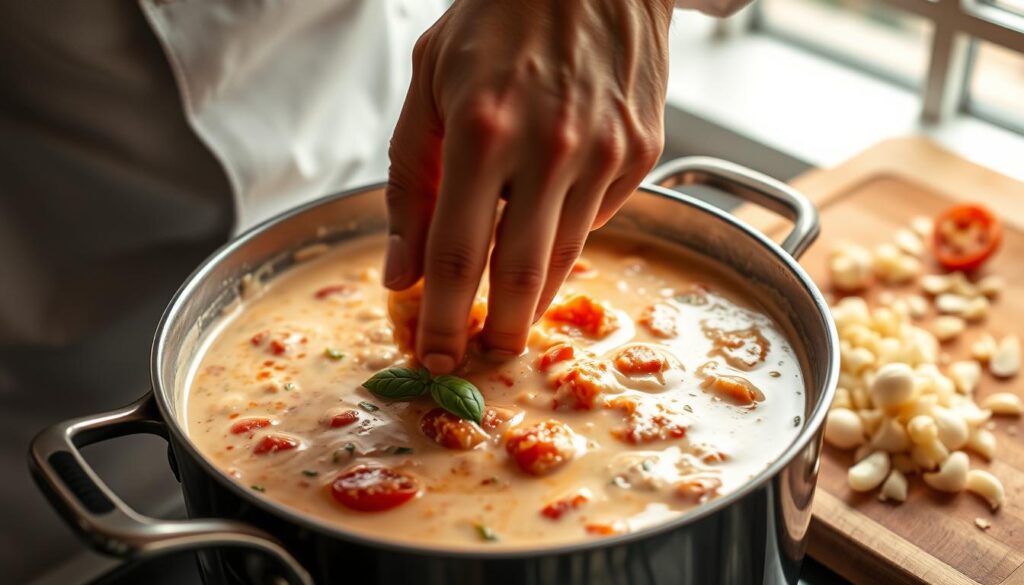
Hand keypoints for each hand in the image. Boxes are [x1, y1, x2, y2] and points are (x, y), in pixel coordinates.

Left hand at [384, 0, 672, 373]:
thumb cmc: (496, 20)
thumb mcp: (429, 84)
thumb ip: (409, 183)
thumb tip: (400, 274)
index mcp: (484, 129)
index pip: (457, 254)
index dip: (443, 319)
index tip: (432, 359)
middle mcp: (552, 147)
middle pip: (520, 274)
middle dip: (497, 330)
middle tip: (479, 355)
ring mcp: (608, 152)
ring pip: (564, 255)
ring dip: (531, 290)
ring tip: (509, 305)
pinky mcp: (643, 152)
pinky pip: (597, 218)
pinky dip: (566, 230)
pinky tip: (548, 210)